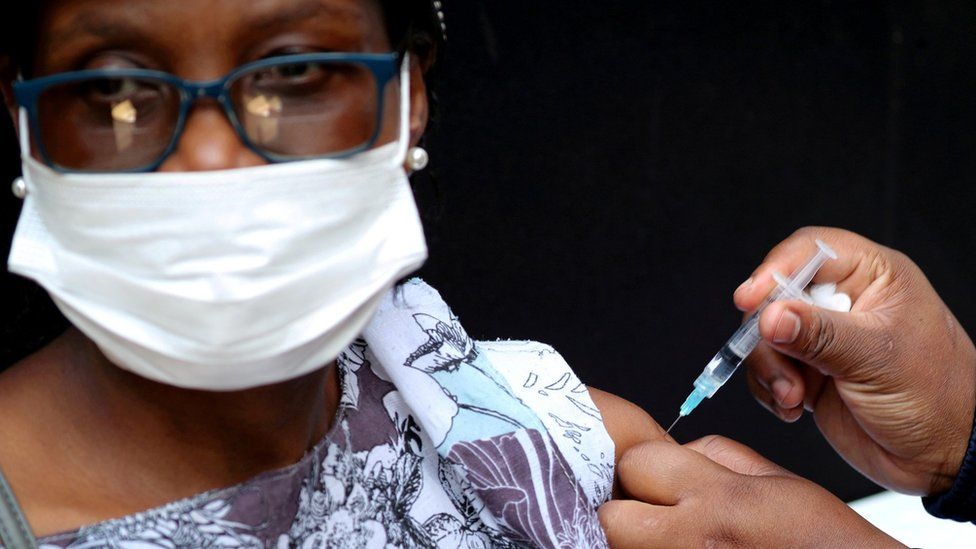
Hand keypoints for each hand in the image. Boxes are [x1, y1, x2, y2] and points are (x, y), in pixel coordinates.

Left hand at [598, 436, 900, 547]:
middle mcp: (697, 543)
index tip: (655, 477)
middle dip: (623, 512)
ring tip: (668, 536)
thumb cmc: (819, 539)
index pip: (635, 463)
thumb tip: (667, 454)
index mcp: (720, 500)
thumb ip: (711, 455)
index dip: (643, 465)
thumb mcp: (772, 478)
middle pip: (611, 521)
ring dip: (635, 542)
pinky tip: (686, 548)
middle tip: (648, 515)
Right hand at [738, 227, 975, 494]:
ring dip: (770, 369)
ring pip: (765, 335)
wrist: (944, 458)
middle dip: (769, 334)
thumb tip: (770, 316)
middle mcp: (844, 301)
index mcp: (873, 276)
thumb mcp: (877, 359)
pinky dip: (770, 389)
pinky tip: (793, 407)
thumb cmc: (937, 398)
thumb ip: (819, 335)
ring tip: (794, 396)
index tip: (751, 300)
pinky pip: (767, 368)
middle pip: (777, 294)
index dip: (776, 269)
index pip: (811, 251)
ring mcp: (823, 338)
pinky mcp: (808, 371)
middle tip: (782, 366)